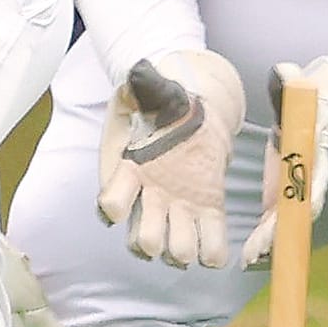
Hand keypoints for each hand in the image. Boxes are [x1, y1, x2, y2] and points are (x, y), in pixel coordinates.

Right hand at [95, 49, 244, 267]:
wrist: (191, 105)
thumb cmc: (163, 99)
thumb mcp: (147, 87)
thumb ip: (142, 84)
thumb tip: (137, 74)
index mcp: (130, 170)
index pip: (111, 202)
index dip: (114, 208)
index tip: (121, 201)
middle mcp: (150, 196)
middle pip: (144, 240)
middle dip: (154, 240)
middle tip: (167, 219)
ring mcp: (178, 206)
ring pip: (175, 250)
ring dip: (183, 250)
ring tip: (193, 231)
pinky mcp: (207, 208)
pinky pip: (210, 246)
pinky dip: (213, 252)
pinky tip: (216, 243)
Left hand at [239, 56, 327, 268]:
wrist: (326, 113)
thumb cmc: (316, 100)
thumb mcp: (303, 89)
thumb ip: (291, 84)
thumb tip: (284, 72)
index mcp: (315, 156)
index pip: (310, 183)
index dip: (297, 203)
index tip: (280, 217)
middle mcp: (309, 179)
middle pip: (296, 213)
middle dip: (278, 234)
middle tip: (257, 251)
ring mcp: (296, 191)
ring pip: (285, 223)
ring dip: (269, 243)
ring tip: (249, 260)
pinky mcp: (283, 196)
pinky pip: (274, 223)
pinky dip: (263, 240)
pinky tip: (247, 257)